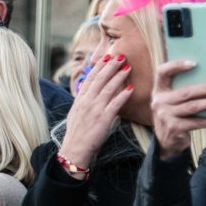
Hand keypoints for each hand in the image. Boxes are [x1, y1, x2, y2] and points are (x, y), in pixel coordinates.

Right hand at [55, 53, 135, 177]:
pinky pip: (115, 104)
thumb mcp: (75, 112)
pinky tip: (130, 88)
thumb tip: (85, 87)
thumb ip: (82, 99)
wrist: (75, 149)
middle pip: (100, 79)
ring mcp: (95, 110)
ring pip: (108, 88)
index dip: (99, 66)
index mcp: (80, 99)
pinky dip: (123, 95)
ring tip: (128, 67)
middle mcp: (86, 102)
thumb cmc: (76, 132)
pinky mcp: (103, 119)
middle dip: (111, 66)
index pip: (90, 78)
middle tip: (121, 56)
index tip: (107, 57)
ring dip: (119, 76)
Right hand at [151, 60, 205, 158]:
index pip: (163, 72)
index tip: (195, 63)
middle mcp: (159, 102)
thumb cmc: (174, 116)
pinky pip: (198, 122)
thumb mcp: (172, 101)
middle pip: (186, 92)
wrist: (166, 142)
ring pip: (194, 107)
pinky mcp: (174, 128)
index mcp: (159, 90)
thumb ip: (183, 90)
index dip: (176, 65)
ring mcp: (165, 116)